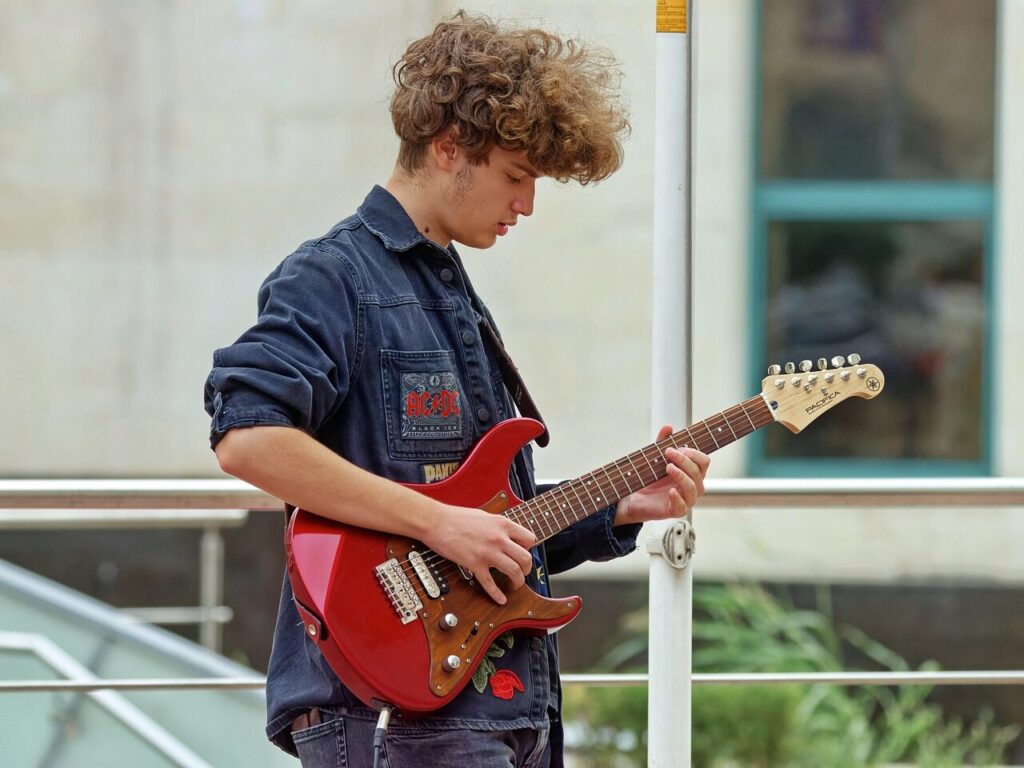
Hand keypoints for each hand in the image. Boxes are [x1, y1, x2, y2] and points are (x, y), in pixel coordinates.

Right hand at [421, 504, 536, 604]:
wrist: (437, 522)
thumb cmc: (457, 517)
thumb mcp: (485, 516)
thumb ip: (498, 526)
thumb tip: (506, 535)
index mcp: (502, 524)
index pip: (529, 539)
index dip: (529, 548)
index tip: (523, 553)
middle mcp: (499, 538)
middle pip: (526, 558)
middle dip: (527, 569)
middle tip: (523, 572)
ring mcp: (488, 552)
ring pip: (514, 571)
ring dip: (518, 581)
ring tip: (515, 584)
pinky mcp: (475, 564)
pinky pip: (490, 584)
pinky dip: (497, 594)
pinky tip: (501, 599)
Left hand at [614, 424, 709, 525]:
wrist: (636, 497)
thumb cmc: (651, 478)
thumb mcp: (656, 457)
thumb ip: (663, 442)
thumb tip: (668, 427)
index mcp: (693, 473)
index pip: (704, 461)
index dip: (693, 453)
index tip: (679, 447)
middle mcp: (694, 486)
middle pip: (698, 472)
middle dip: (684, 460)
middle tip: (668, 452)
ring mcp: (687, 499)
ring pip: (693, 487)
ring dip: (681, 475)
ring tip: (668, 467)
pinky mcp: (677, 510)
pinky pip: (683, 506)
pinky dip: (677, 498)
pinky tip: (670, 491)